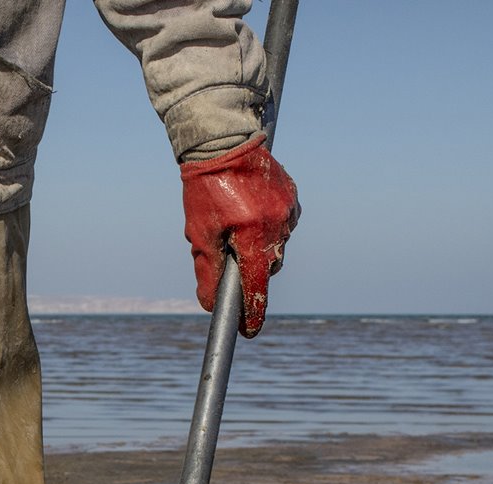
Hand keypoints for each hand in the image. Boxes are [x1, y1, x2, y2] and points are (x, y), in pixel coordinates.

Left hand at [180, 135, 299, 336]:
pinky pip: (283, 224)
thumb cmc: (205, 189)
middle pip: (268, 267)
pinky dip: (268, 226)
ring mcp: (289, 209)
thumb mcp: (200, 234)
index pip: (257, 287)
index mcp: (253, 235)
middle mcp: (277, 225)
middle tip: (230, 253)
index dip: (252, 313)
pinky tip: (250, 212)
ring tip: (236, 224)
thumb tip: (210, 306)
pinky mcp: (293, 196)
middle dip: (251, 269)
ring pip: (276, 245)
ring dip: (259, 245)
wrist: (220, 143)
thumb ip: (208, 272)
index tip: (249, 332)